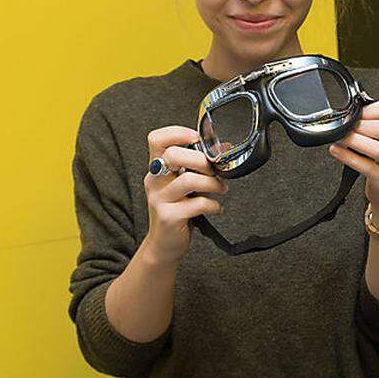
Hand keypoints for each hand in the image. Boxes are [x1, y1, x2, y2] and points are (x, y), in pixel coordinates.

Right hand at [139, 126, 226, 266]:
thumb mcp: (184, 185)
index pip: (156, 139)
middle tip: (215, 171)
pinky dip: (213, 205)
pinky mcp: (168, 217)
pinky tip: (217, 208)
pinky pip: (197, 204)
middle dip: (202, 160)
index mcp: (157, 168)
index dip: (177, 132)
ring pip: (188, 180)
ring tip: (221, 189)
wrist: (164, 245)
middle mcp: (154, 181)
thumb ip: (198, 167)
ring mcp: (159, 199)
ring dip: (213, 183)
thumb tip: (224, 148)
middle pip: (173, 155)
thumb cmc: (178, 210)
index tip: (197, 138)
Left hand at [328, 100, 378, 221]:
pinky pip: (367, 167)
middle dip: (359, 126)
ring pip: (378, 149)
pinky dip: (348, 157)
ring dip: (354, 141)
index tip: (353, 114)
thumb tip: (348, 114)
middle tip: (343, 127)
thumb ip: (372, 125)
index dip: (369, 110)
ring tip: (339, 138)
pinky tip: (336, 151)